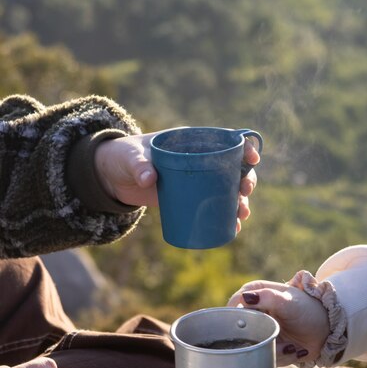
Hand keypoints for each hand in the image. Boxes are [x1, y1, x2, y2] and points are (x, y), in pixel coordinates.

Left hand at [94, 132, 259, 225]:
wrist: (112, 177)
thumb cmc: (123, 157)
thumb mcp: (130, 158)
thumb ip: (139, 165)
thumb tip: (149, 179)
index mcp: (191, 140)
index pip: (225, 140)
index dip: (244, 147)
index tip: (253, 157)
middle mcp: (199, 159)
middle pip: (232, 167)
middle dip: (245, 179)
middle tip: (245, 191)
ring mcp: (196, 180)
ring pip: (226, 189)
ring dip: (240, 201)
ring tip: (243, 214)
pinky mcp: (189, 198)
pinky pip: (213, 206)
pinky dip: (225, 216)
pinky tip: (234, 227)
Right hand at [228, 280, 329, 364]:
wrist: (326, 331)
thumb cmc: (308, 310)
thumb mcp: (288, 301)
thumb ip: (266, 297)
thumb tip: (245, 298)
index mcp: (255, 292)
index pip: (234, 304)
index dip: (239, 316)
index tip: (253, 326)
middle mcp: (253, 311)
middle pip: (240, 328)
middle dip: (260, 338)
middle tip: (279, 339)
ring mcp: (259, 329)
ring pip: (251, 345)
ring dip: (273, 349)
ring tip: (292, 346)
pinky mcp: (266, 345)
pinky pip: (263, 355)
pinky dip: (280, 356)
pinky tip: (294, 350)